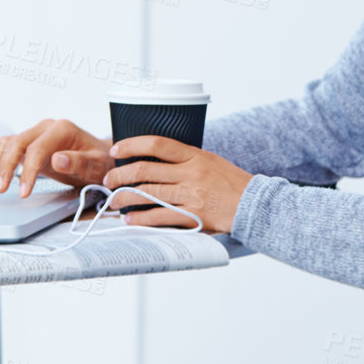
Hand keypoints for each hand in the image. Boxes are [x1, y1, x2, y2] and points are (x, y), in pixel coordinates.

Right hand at [0, 119, 111, 197]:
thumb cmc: (99, 160)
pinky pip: (5, 144)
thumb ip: (79, 162)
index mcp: (62, 129)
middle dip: (5, 167)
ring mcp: (35, 134)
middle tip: (0, 189)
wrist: (98, 157)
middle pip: (17, 143)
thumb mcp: (96, 164)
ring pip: (7, 143)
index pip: (37, 149)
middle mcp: (46, 128)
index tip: (23, 191)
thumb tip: (58, 160)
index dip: (28, 171)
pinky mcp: (29, 143)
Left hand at [108, 137, 251, 233]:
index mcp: (194, 155)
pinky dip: (141, 218)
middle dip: (120, 175)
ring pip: (148, 194)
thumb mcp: (210, 160)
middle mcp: (191, 173)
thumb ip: (185, 159)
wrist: (254, 204)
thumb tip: (153, 159)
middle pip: (145, 170)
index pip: (157, 144)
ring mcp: (191, 195)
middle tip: (109, 180)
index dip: (132, 145)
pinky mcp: (193, 216)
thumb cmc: (230, 182)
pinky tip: (131, 219)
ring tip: (113, 202)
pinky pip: (160, 216)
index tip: (116, 150)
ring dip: (124, 198)